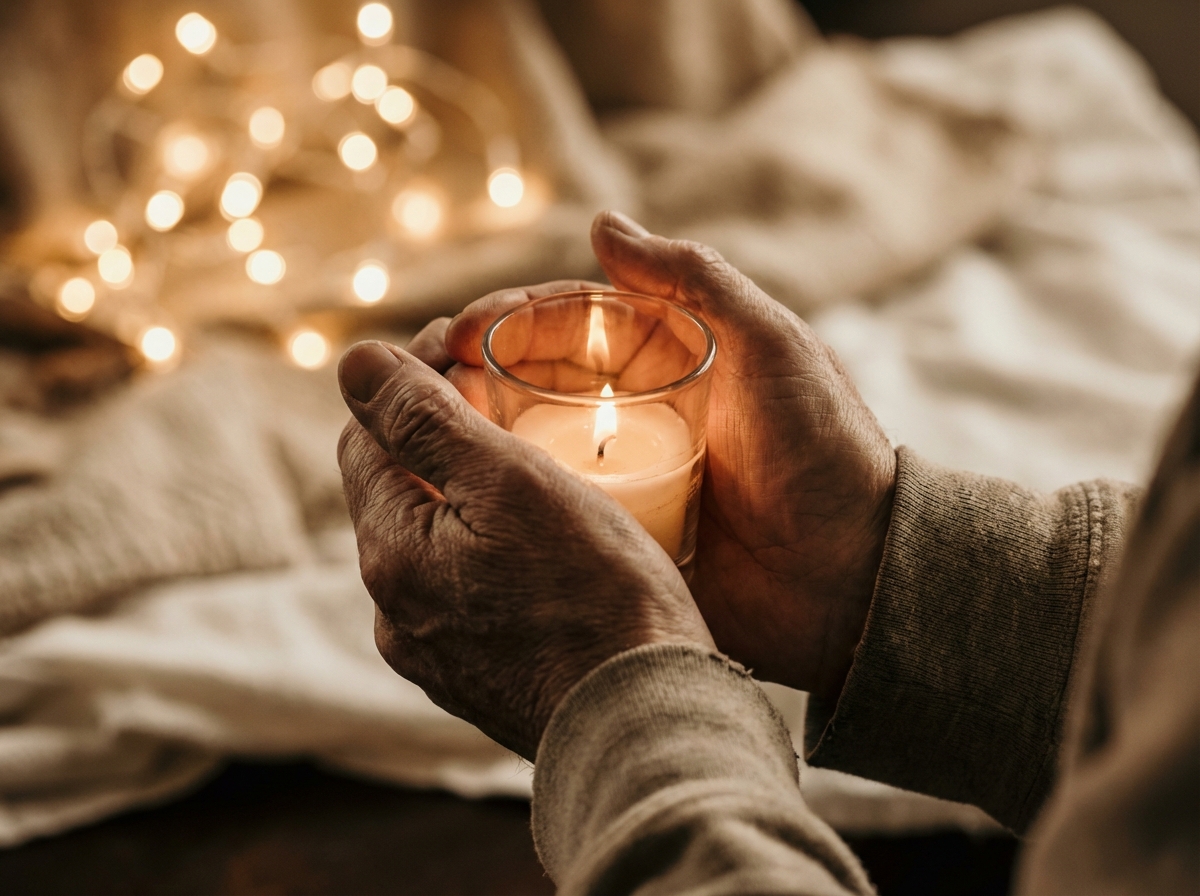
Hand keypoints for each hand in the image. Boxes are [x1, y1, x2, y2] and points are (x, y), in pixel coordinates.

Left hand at [337, 341, 713, 759]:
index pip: (365, 438)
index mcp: (391, 554)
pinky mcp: (480, 681)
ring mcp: (437, 655)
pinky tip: (546, 549)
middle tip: (512, 402)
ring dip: (469, 500)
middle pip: (400, 493)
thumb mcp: (512, 481)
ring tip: (538, 470)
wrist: (646, 722)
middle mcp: (396, 613)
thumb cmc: (595, 593)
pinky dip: (492, 554)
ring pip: (438, 545)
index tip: (470, 350)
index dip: (410, 382)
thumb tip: (355, 360)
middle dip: (441, 440)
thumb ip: (425, 420)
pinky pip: (469, 593)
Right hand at [435, 213, 895, 699]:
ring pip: (526, 445)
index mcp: (666, 359)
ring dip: (468, 435)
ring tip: (413, 440)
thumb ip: (697, 281)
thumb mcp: (774, 348)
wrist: (857, 581)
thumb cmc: (826, 452)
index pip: (565, 324)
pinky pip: (546, 512)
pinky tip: (453, 502)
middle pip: (528, 380)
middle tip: (413, 387)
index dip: (503, 321)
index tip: (454, 336)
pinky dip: (500, 500)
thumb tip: (601, 221)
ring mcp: (621, 477)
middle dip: (466, 375)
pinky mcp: (618, 537)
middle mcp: (632, 413)